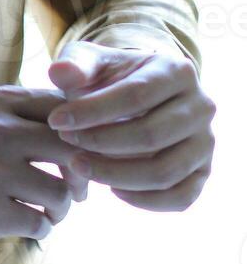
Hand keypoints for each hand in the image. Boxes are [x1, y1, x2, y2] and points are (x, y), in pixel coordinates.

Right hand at [0, 86, 82, 252]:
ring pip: (60, 191)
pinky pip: (41, 222)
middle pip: (71, 147)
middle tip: (78, 190)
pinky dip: (42, 228)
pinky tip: (30, 226)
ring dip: (62, 208)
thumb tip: (76, 124)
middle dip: (82, 173)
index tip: (79, 153)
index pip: (62, 107)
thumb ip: (16, 115)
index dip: (81, 133)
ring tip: (50, 212)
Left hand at [48, 41, 215, 211]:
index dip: (93, 112)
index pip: (136, 95)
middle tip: (66, 144)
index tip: (57, 122)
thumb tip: (59, 71)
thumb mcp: (92, 63)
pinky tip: (112, 188)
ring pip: (164, 172)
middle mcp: (201, 106)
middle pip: (150, 136)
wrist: (137, 97)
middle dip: (100, 144)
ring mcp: (205, 142)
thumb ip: (75, 64)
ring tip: (80, 166)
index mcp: (177, 71)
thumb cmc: (110, 79)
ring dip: (115, 175)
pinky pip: (180, 197)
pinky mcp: (202, 171)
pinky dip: (143, 200)